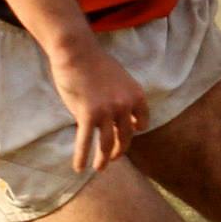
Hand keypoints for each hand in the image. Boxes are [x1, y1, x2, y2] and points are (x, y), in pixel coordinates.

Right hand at [50, 40, 149, 173]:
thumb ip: (123, 98)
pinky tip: (79, 168)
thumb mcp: (120, 80)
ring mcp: (107, 112)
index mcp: (137, 96)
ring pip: (107, 144)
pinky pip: (85, 142)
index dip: (135, 132)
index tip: (126, 136)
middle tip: (112, 159)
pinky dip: (82, 157)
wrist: (78, 53)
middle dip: (119, 151)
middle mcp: (126, 106)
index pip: (143, 123)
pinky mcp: (88, 115)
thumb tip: (120, 119)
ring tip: (99, 168)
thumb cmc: (96, 65)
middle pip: (125, 137)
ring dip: (103, 160)